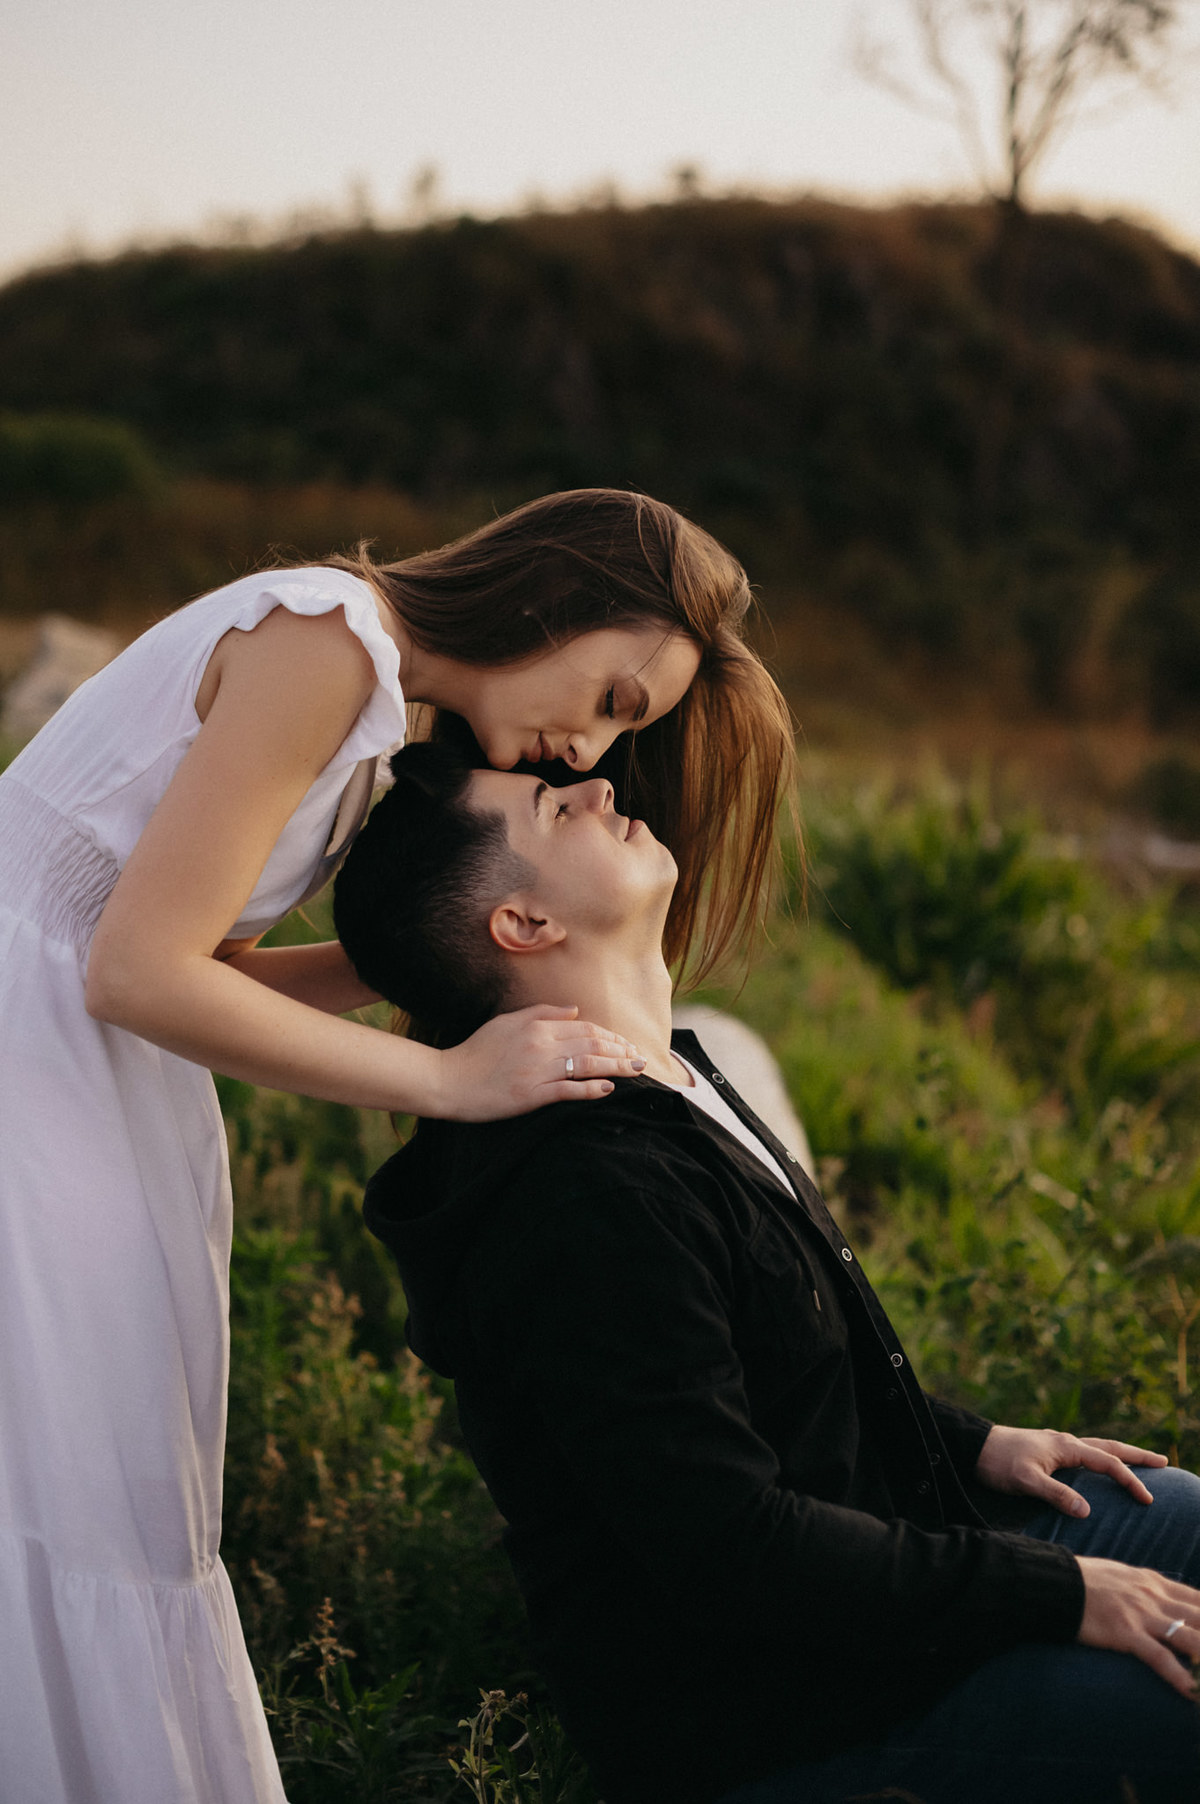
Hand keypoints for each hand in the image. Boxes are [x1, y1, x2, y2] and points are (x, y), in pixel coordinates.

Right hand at [437, 1004, 645, 1120]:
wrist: (449, 1080)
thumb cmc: (477, 1051)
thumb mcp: (507, 1021)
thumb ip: (542, 1013)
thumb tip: (575, 1010)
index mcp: (536, 1026)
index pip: (584, 1027)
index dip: (610, 1035)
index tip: (625, 1044)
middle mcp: (540, 1045)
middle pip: (592, 1044)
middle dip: (621, 1050)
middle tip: (640, 1058)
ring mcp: (536, 1071)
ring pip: (586, 1065)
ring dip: (615, 1067)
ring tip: (635, 1071)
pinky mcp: (530, 1096)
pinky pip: (568, 1091)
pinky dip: (590, 1089)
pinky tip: (608, 1089)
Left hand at [976, 1424, 1167, 1516]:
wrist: (973, 1447)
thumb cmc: (998, 1463)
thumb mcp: (1026, 1481)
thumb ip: (1056, 1495)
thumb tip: (1087, 1511)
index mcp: (1066, 1447)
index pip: (1108, 1463)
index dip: (1130, 1481)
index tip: (1147, 1500)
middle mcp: (1066, 1442)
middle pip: (1109, 1447)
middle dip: (1137, 1456)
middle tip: (1164, 1462)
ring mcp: (1057, 1445)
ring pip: (1097, 1447)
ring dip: (1121, 1454)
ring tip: (1141, 1460)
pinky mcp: (1048, 1450)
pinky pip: (1084, 1453)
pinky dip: (1101, 1457)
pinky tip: (1099, 1466)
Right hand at [1077, 1557, 1199, 1696]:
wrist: (1055, 1582)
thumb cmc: (1087, 1581)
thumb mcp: (1125, 1577)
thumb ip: (1149, 1590)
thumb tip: (1168, 1602)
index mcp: (1156, 1583)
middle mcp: (1155, 1596)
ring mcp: (1142, 1614)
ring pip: (1190, 1638)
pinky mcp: (1125, 1632)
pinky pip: (1159, 1657)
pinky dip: (1180, 1676)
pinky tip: (1192, 1692)